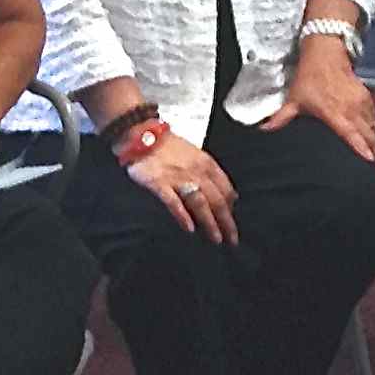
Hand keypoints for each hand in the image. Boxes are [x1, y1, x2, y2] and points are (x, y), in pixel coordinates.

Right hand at [128, 126, 237, 243]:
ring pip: (200, 203)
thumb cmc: (169, 147)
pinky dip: (183, 215)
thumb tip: (232, 196)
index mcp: (207, 164)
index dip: (232, 209)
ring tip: (215, 238)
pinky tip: (189, 228)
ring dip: (210, 223)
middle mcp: (196, 172)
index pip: (226, 190)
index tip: (232, 224)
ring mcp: (178, 178)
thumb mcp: (197, 155)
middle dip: (226, 222)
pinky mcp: (159, 183)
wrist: (142, 134)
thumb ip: (212, 175)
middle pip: (217, 200)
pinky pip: (174, 202)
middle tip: (232, 240)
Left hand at [271, 35, 374, 164]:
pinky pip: (373, 119)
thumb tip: (262, 131)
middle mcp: (352, 110)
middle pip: (370, 137)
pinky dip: (374, 131)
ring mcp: (362, 104)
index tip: (371, 163)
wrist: (326, 52)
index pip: (352, 134)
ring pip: (373, 129)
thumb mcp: (294, 99)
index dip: (362, 149)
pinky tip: (373, 141)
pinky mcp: (367, 98)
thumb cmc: (310, 77)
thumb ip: (281, 118)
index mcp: (335, 113)